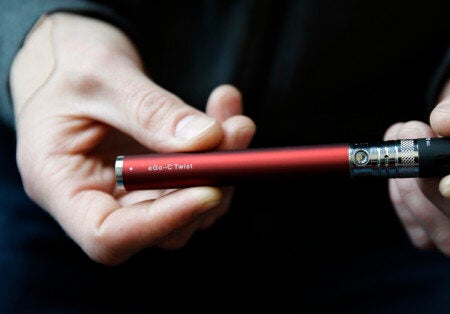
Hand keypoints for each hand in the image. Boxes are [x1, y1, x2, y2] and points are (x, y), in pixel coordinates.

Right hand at [10, 13, 254, 264]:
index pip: (108, 235)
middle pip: (160, 225)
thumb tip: (207, 139)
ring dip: (221, 166)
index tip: (210, 189)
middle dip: (207, 184)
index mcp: (59, 184)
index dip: (163, 221)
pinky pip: (195, 179)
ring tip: (235, 118)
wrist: (67, 51)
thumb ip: (150, 110)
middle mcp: (94, 199)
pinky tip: (226, 110)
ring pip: (187, 205)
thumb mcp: (101, 74)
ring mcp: (127, 192)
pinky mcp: (155, 178)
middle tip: (237, 132)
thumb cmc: (66, 60)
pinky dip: (218, 150)